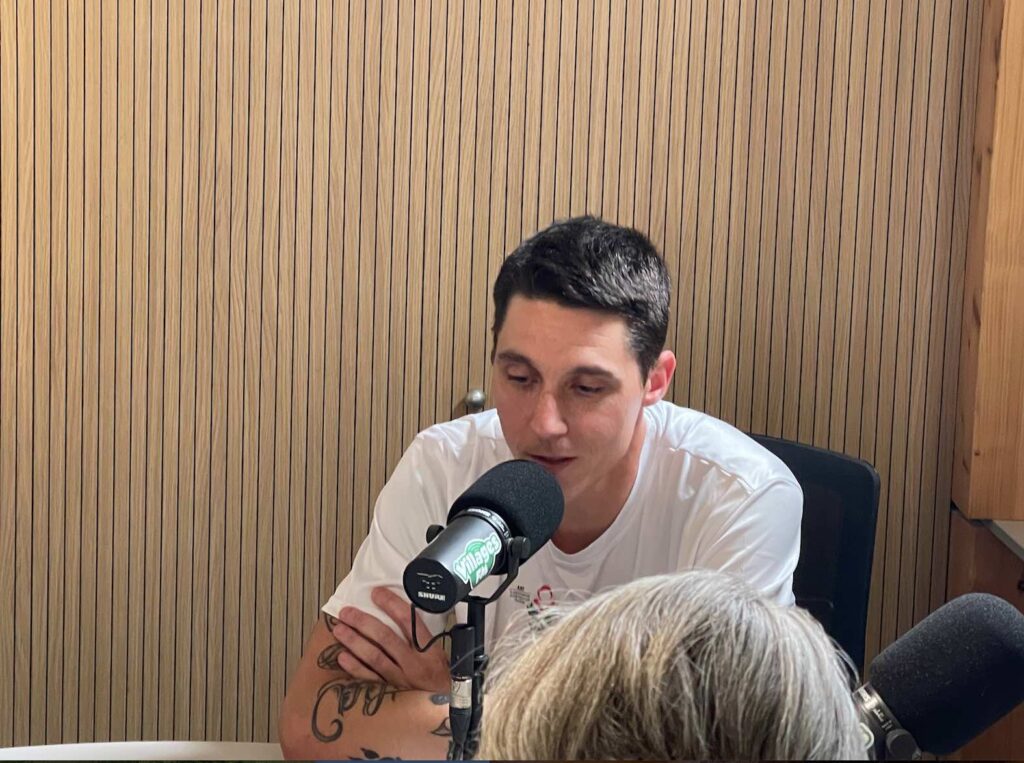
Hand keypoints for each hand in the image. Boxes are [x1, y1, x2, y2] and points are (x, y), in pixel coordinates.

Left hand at [329, 587, 449, 693]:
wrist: (446, 710)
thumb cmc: (441, 679)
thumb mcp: (439, 654)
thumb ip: (422, 636)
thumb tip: (399, 612)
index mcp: (429, 651)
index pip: (409, 621)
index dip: (391, 605)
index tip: (376, 593)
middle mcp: (414, 664)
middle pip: (386, 638)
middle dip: (364, 622)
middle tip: (347, 612)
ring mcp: (400, 680)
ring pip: (374, 657)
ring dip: (354, 641)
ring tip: (340, 629)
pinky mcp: (389, 693)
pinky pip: (369, 679)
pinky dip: (354, 667)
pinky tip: (342, 657)